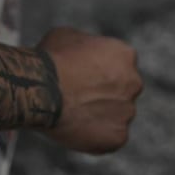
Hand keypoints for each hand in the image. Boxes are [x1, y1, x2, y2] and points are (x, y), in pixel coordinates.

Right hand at [37, 27, 142, 154]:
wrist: (41, 89)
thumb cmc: (51, 59)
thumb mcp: (67, 37)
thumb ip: (85, 46)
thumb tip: (83, 54)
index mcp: (124, 55)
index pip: (119, 62)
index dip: (98, 67)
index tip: (82, 73)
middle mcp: (133, 83)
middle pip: (123, 89)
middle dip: (105, 92)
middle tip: (78, 95)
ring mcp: (127, 112)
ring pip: (116, 114)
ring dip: (99, 113)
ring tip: (71, 112)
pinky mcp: (118, 136)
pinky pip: (108, 136)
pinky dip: (94, 134)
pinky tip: (73, 126)